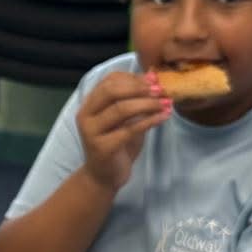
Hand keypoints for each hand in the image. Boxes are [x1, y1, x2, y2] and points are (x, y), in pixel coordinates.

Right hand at [75, 71, 171, 192]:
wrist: (103, 176)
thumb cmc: (116, 144)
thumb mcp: (125, 118)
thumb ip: (135, 98)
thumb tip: (152, 74)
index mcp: (89, 104)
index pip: (109, 80)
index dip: (134, 77)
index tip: (155, 81)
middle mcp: (86, 115)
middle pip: (112, 91)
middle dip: (140, 88)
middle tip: (161, 90)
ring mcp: (92, 132)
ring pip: (121, 109)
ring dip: (148, 104)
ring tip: (166, 103)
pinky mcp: (103, 147)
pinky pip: (129, 130)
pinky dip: (150, 121)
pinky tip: (164, 117)